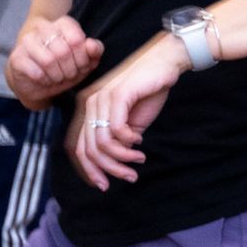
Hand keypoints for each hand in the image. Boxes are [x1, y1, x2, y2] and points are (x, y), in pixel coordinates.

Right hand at [7, 16, 103, 108]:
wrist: (39, 83)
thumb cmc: (65, 68)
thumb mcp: (86, 61)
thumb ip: (95, 51)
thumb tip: (91, 45)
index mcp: (63, 24)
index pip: (76, 38)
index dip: (82, 57)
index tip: (81, 65)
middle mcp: (43, 28)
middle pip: (63, 51)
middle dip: (71, 69)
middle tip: (69, 75)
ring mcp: (27, 41)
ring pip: (48, 61)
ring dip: (57, 75)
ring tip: (58, 77)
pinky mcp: (16, 57)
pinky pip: (35, 71)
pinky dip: (44, 80)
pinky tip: (44, 79)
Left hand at [69, 36, 187, 190]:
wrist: (166, 61)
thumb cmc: (150, 88)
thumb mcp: (132, 119)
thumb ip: (121, 138)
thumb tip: (118, 160)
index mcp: (91, 110)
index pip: (80, 147)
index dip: (89, 170)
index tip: (104, 185)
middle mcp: (90, 104)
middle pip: (89, 150)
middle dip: (109, 169)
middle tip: (129, 177)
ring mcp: (101, 99)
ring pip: (101, 143)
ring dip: (121, 158)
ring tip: (137, 160)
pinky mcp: (117, 95)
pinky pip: (115, 129)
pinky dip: (127, 140)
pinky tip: (139, 139)